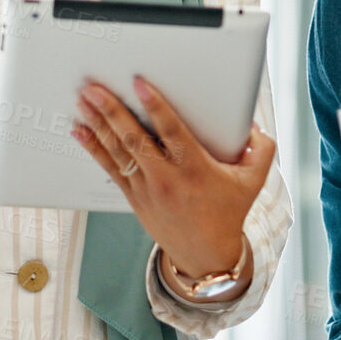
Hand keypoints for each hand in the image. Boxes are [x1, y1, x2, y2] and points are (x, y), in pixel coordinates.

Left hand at [71, 76, 275, 277]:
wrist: (207, 255)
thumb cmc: (228, 212)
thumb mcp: (254, 180)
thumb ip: (260, 148)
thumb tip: (253, 124)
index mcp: (195, 168)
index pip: (171, 131)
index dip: (155, 106)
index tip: (139, 84)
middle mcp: (167, 178)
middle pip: (135, 139)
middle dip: (112, 111)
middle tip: (94, 87)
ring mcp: (147, 189)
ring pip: (118, 151)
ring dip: (98, 124)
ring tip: (83, 101)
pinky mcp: (134, 197)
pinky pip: (111, 168)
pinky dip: (94, 148)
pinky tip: (80, 131)